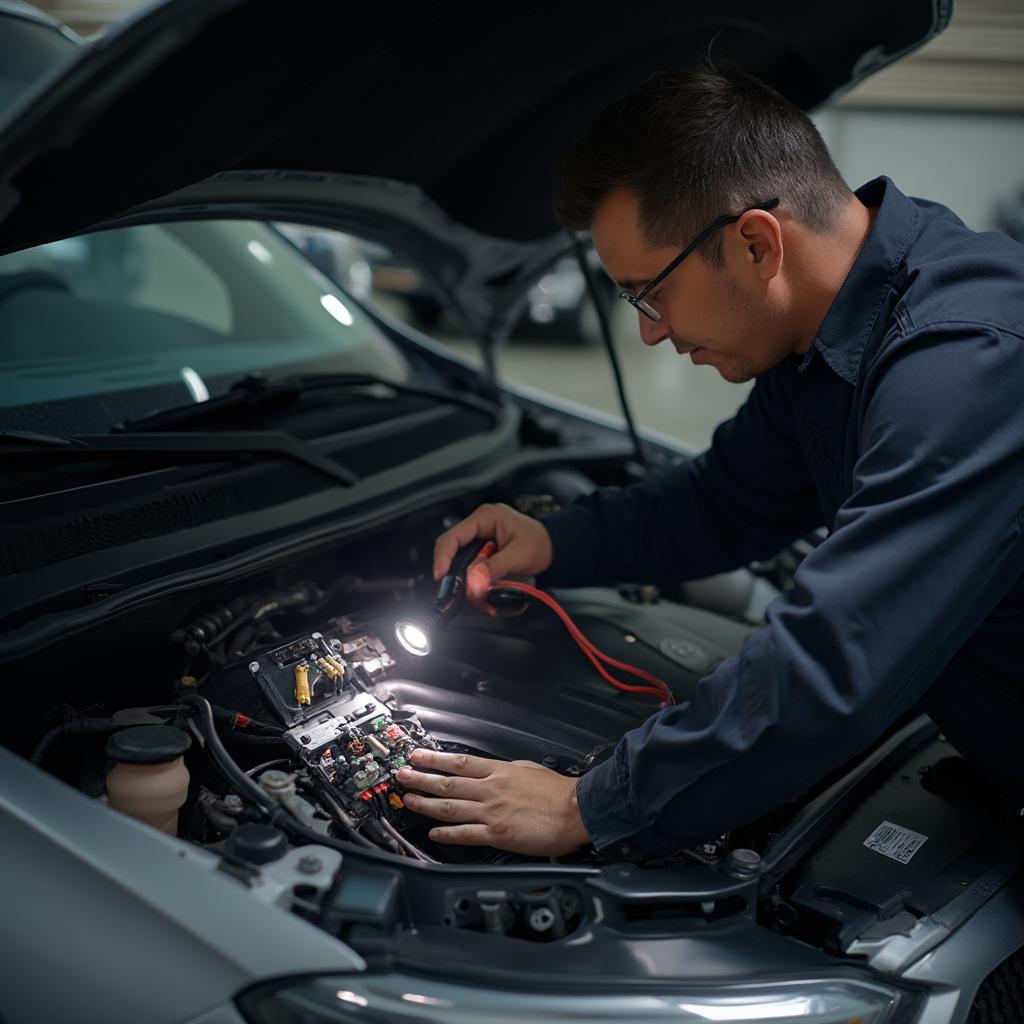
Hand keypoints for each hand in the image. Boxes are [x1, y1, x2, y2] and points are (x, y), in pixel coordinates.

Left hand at [396, 747, 589, 856]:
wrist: (577, 810)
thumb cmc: (558, 791)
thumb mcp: (529, 768)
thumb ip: (506, 770)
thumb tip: (493, 770)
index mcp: (499, 771)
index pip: (459, 762)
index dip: (434, 759)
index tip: (417, 756)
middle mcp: (492, 790)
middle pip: (448, 783)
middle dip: (421, 779)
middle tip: (403, 776)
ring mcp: (492, 813)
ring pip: (451, 807)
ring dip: (427, 804)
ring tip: (410, 801)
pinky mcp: (498, 834)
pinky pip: (466, 834)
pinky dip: (447, 834)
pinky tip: (434, 834)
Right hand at [433, 503, 553, 607]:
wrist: (553, 548)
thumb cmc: (540, 544)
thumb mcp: (518, 556)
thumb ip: (494, 567)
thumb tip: (474, 580)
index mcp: (485, 517)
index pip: (453, 536)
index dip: (443, 557)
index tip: (441, 575)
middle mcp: (479, 524)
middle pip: (451, 548)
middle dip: (453, 570)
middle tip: (459, 588)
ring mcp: (480, 537)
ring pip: (458, 558)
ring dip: (463, 576)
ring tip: (475, 591)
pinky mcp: (482, 549)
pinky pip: (468, 564)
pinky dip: (472, 578)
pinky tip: (480, 587)